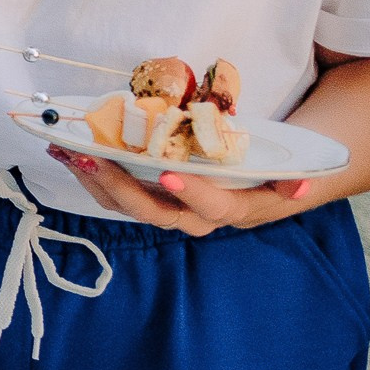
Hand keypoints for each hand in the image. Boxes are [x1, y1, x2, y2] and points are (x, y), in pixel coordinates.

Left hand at [47, 145, 312, 236]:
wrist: (267, 182)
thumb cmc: (275, 169)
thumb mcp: (290, 171)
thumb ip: (293, 180)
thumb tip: (302, 186)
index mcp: (234, 208)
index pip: (212, 207)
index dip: (192, 194)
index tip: (168, 175)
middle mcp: (198, 218)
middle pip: (156, 212)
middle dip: (122, 186)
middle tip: (95, 158)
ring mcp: (171, 211)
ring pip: (129, 205)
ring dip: (96, 180)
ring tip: (69, 151)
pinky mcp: (151, 200)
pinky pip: (118, 195)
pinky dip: (92, 174)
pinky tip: (67, 152)